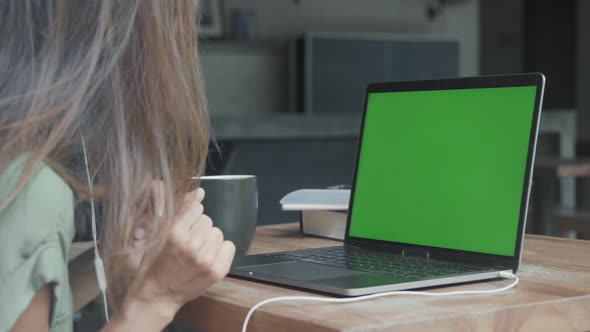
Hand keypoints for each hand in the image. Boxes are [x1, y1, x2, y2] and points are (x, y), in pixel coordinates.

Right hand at [114, 186, 235, 329]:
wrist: (158, 296)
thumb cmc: (154, 263)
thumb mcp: (158, 234)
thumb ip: (179, 210)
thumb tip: (200, 191)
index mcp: (174, 234)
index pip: (196, 208)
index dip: (189, 216)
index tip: (184, 226)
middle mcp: (192, 245)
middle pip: (207, 220)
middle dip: (198, 228)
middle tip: (187, 243)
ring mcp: (207, 259)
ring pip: (217, 232)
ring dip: (208, 239)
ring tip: (196, 251)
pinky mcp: (218, 271)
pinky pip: (229, 246)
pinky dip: (220, 250)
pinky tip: (207, 257)